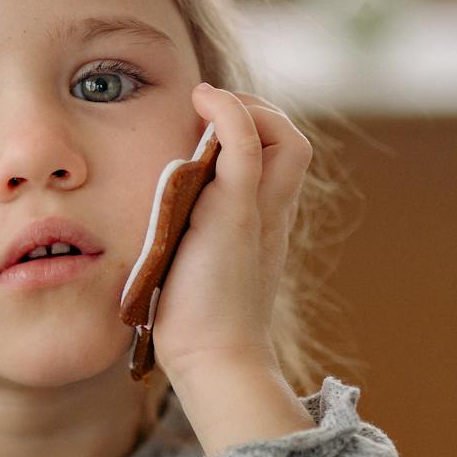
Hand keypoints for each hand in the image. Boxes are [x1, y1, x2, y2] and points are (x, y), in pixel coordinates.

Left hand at [148, 82, 313, 388]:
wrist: (214, 359)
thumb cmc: (197, 324)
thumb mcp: (197, 266)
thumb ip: (193, 236)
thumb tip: (164, 222)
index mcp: (265, 224)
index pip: (282, 161)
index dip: (256, 136)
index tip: (210, 132)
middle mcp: (271, 213)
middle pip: (291, 144)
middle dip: (258, 115)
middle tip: (212, 113)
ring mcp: (258, 211)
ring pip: (284, 138)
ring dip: (249, 110)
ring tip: (208, 107)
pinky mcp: (235, 212)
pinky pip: (245, 143)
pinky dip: (230, 111)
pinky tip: (202, 98)